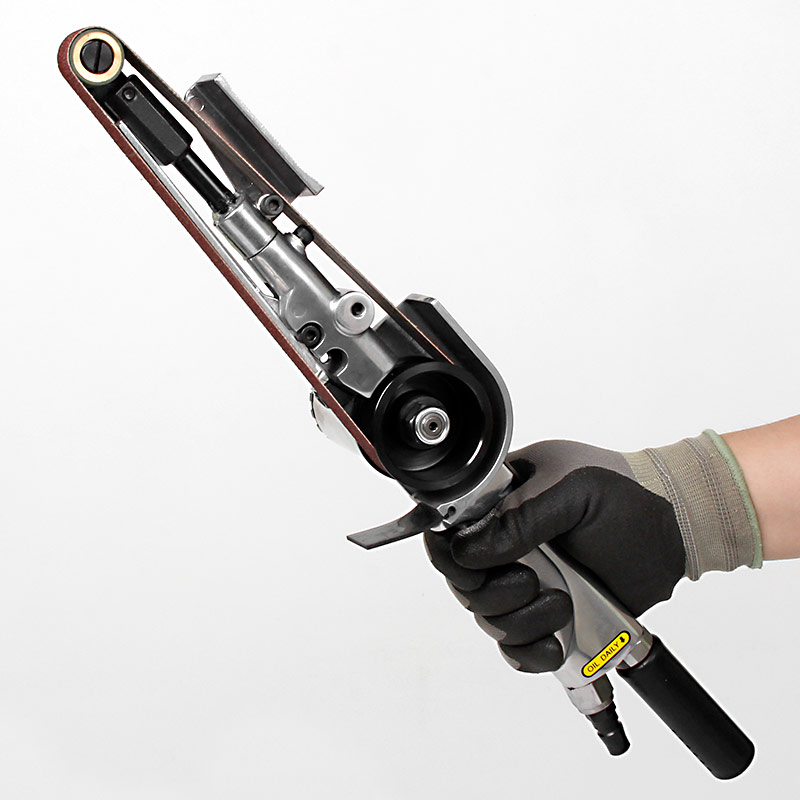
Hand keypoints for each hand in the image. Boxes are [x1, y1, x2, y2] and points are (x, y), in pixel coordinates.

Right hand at [425, 439, 686, 672]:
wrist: (672, 529)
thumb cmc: (624, 493)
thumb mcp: (572, 491)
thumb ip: (520, 518)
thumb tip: (469, 549)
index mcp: (500, 504)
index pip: (451, 536)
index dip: (453, 557)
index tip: (474, 566)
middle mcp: (505, 546)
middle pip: (465, 586)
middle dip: (492, 592)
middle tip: (530, 580)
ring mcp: (526, 582)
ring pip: (490, 620)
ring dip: (518, 621)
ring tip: (560, 602)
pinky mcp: (547, 615)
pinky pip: (518, 648)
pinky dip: (529, 652)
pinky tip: (554, 641)